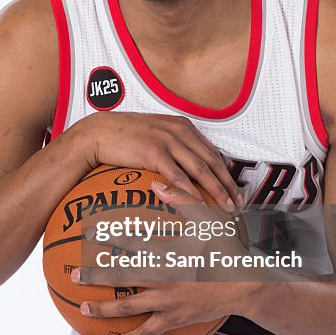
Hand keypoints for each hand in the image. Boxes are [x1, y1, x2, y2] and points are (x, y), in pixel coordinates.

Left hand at [71, 179, 255, 334]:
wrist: (247, 284)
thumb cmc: (227, 247)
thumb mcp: (208, 217)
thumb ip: (181, 198)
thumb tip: (156, 181)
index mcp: (168, 251)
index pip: (132, 242)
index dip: (109, 236)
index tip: (90, 232)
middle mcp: (163, 277)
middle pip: (122, 276)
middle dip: (96, 275)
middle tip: (75, 275)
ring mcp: (168, 301)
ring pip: (130, 306)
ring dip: (105, 308)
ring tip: (84, 307)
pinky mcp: (175, 318)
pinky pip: (150, 331)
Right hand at [72, 111, 242, 206]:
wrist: (98, 133)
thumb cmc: (123, 136)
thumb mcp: (155, 134)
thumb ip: (173, 145)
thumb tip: (186, 167)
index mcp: (182, 126)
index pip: (212, 152)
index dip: (226, 173)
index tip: (235, 190)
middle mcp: (179, 131)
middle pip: (212, 161)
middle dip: (227, 185)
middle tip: (237, 204)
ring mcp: (168, 141)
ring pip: (200, 169)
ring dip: (215, 190)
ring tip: (224, 208)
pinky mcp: (154, 152)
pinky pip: (178, 176)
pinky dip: (191, 192)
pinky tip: (199, 204)